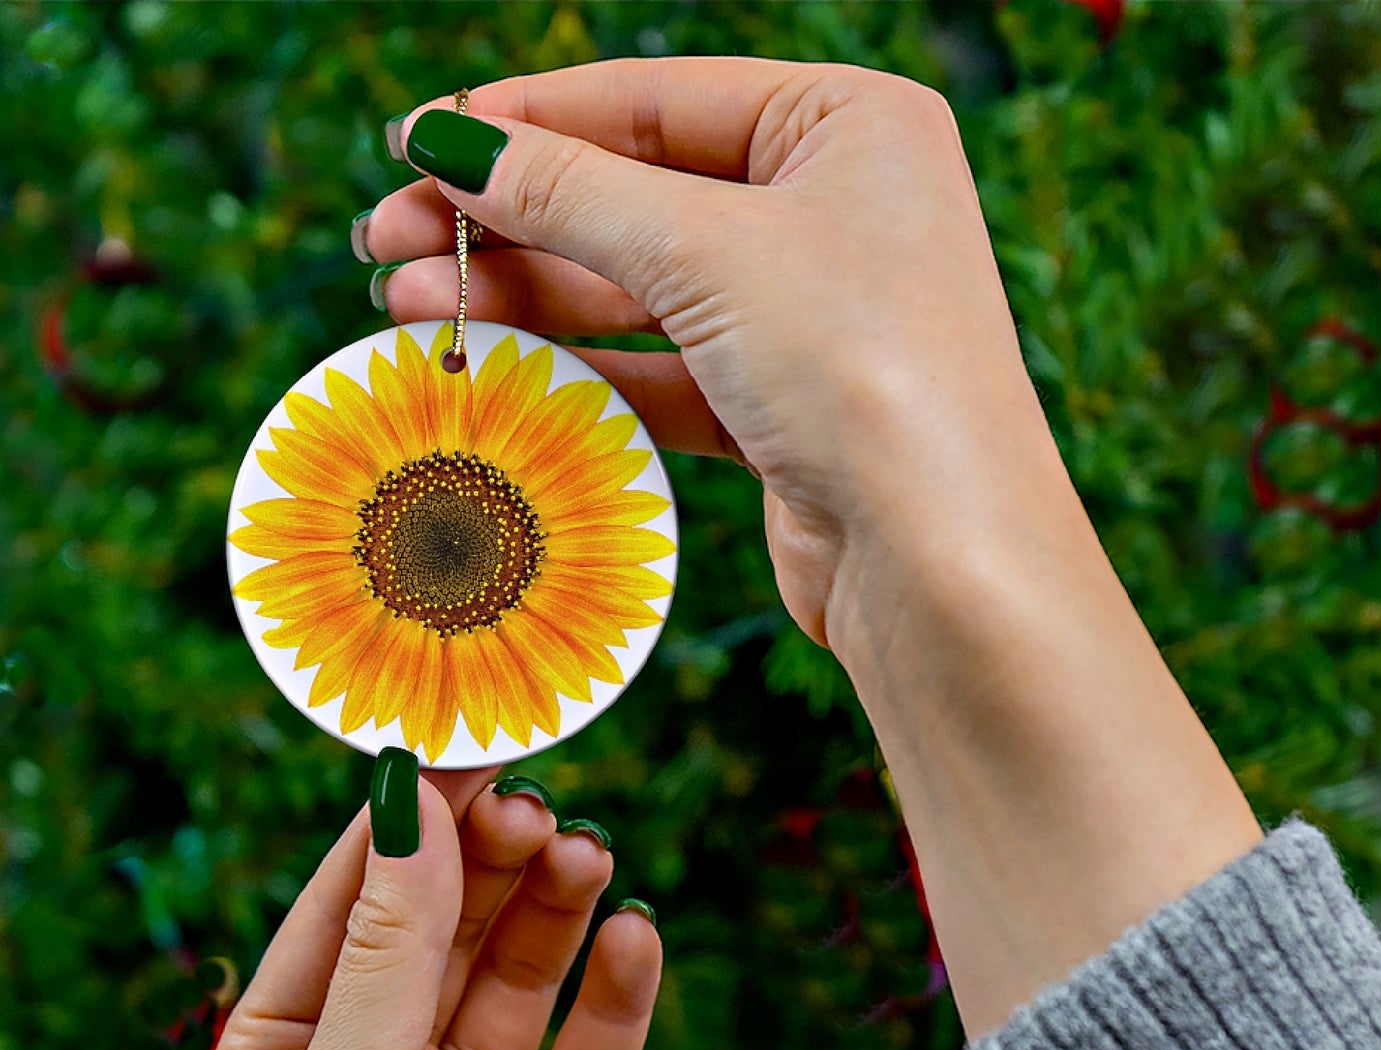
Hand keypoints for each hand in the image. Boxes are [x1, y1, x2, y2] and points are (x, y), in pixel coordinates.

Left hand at [200, 767, 660, 1049]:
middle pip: (446, 929)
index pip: (352, 903)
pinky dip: (617, 994)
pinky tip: (635, 939)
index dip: (408, 823)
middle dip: (491, 862)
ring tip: (589, 856)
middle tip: (540, 805)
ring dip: (556, 911)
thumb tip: (411, 803)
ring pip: (521, 978)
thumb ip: (390, 949)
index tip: (466, 745)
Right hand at [361, 57, 1062, 652]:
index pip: (656, 100)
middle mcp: (835, 211)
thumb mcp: (706, 251)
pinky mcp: (783, 410)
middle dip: (509, 219)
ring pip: (640, 290)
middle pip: (637, 196)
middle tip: (386, 239)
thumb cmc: (860, 369)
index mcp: (849, 125)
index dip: (527, 120)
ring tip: (407, 305)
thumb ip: (571, 193)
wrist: (938, 561)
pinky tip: (492, 366)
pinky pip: (663, 371)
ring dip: (526, 297)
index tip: (415, 142)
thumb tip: (451, 143)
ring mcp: (809, 316)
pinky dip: (581, 371)